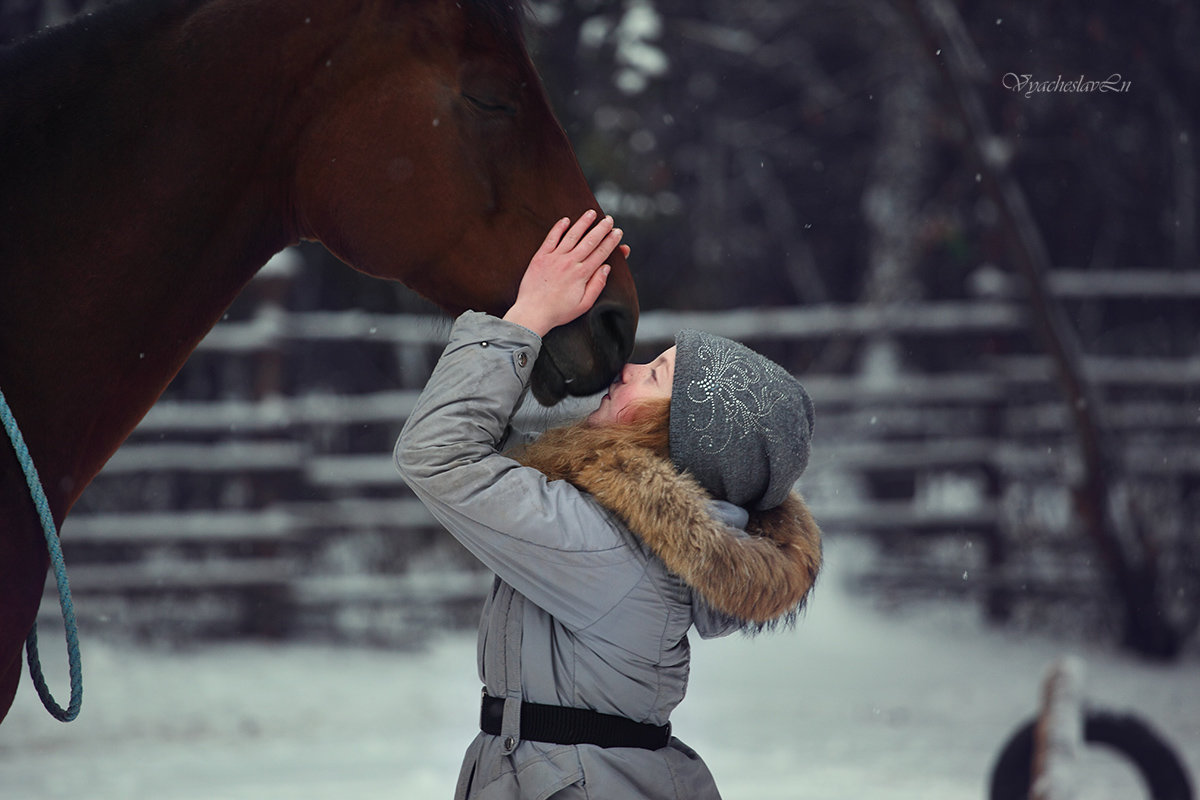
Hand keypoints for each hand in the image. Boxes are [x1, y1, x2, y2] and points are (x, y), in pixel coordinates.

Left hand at [503, 211, 624, 336]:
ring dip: (583, 223)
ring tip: (591, 213)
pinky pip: (551, 238)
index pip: (600, 253)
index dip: (610, 241)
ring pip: (572, 235)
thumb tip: (606, 268)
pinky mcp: (540, 257)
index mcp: (582, 274)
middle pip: (589, 241)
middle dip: (601, 228)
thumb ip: (597, 285)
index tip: (617, 232)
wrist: (532, 313)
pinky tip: (566, 220)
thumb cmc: (559, 312)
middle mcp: (569, 262)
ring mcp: (554, 258)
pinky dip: (559, 228)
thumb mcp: (584, 304)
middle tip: (609, 219)